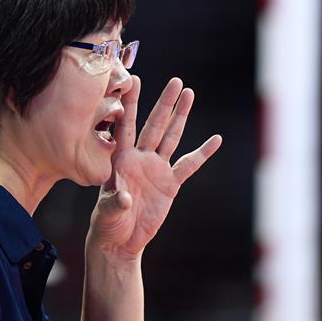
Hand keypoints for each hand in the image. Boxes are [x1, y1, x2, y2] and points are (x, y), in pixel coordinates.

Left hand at [87, 76, 221, 259]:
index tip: (134, 80)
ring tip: (190, 94)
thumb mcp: (105, 213)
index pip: (125, 126)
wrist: (120, 240)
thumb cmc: (106, 224)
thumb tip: (123, 197)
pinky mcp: (170, 184)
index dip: (130, 104)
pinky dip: (203, 153)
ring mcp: (156, 169)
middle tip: (176, 82)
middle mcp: (139, 158)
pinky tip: (216, 140)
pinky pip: (189, 165)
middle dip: (165, 104)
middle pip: (154, 125)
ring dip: (180, 117)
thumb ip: (114, 203)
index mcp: (120, 160)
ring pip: (171, 137)